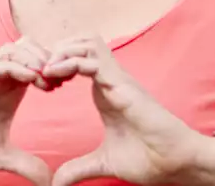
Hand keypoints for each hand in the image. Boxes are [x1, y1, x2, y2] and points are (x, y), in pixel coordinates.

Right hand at [0, 38, 56, 184]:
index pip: (36, 65)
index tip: (71, 84)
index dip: (56, 70)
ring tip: (50, 76)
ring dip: (34, 58)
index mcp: (5, 92)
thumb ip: (25, 163)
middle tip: (65, 76)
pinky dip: (14, 67)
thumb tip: (49, 180)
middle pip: (28, 49)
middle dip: (50, 58)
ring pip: (12, 50)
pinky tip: (31, 79)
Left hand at [44, 35, 208, 185]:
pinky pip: (92, 60)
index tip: (39, 84)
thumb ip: (79, 168)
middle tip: (38, 72)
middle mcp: (111, 80)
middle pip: (80, 42)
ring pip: (86, 43)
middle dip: (55, 50)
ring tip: (45, 70)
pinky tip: (53, 74)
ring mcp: (118, 79)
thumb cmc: (150, 158)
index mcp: (105, 91)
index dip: (55, 65)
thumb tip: (56, 183)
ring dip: (62, 51)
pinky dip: (69, 61)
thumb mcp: (103, 163)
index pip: (77, 60)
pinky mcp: (122, 85)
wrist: (176, 163)